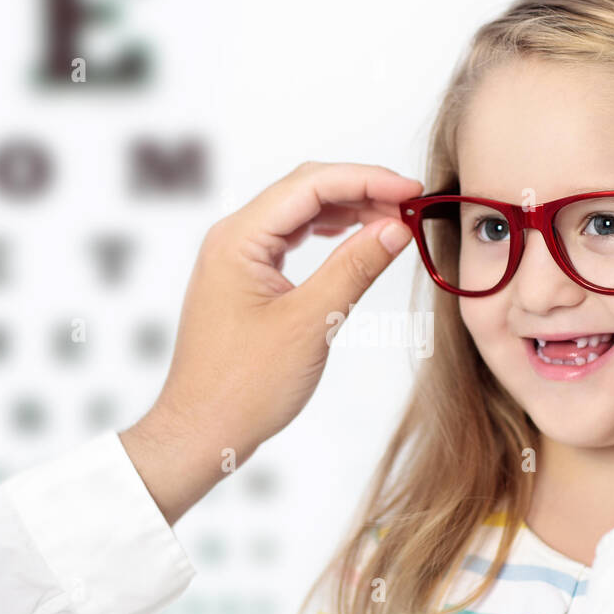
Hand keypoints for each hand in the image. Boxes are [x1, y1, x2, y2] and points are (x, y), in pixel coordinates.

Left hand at [121, 161, 421, 523]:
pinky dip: (329, 237)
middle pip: (304, 191)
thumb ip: (354, 268)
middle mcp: (233, 239)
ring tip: (394, 221)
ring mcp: (237, 260)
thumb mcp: (311, 323)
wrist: (202, 433)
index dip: (366, 180)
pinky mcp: (246, 282)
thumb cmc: (243, 388)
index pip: (310, 185)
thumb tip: (396, 228)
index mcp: (238, 239)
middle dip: (360, 190)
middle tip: (410, 204)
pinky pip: (291, 242)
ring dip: (347, 211)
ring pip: (299, 215)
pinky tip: (357, 241)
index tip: (411, 191)